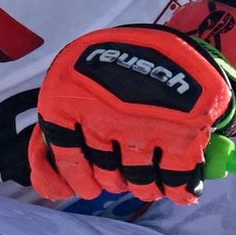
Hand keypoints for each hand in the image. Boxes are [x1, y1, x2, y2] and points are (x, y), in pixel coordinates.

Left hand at [30, 10, 235, 204]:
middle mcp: (100, 114)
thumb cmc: (123, 66)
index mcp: (66, 99)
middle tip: (124, 174)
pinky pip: (175, 179)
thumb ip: (66, 125)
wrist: (181, 45)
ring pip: (139, 181)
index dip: (70, 180)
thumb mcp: (81, 82)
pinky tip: (182, 189)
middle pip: (104, 175)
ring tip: (151, 181)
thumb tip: (53, 183)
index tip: (80, 187)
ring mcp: (141, 126)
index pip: (61, 159)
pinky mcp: (180, 134)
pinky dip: (179, 189)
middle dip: (115, 180)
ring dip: (146, 187)